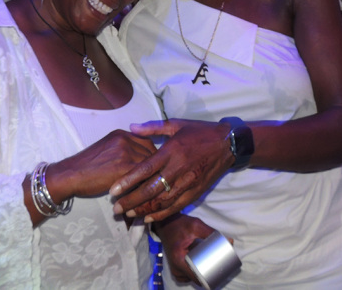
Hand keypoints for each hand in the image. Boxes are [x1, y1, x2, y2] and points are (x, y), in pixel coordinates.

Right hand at [49, 129, 155, 200]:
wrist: (70, 174)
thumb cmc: (86, 166)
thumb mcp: (107, 149)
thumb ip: (124, 150)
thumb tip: (141, 162)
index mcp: (121, 134)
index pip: (147, 142)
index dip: (153, 156)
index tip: (155, 168)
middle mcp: (125, 139)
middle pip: (152, 152)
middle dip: (156, 167)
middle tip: (157, 180)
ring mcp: (125, 151)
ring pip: (149, 164)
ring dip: (153, 177)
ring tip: (153, 189)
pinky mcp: (124, 166)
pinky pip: (142, 175)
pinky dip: (145, 185)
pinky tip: (145, 194)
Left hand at [109, 119, 234, 221]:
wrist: (228, 143)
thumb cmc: (200, 132)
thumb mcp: (176, 124)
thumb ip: (152, 128)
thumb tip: (131, 127)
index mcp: (171, 151)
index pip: (145, 169)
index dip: (128, 181)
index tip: (113, 190)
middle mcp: (178, 168)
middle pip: (150, 190)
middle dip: (131, 201)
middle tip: (116, 209)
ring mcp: (188, 182)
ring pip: (162, 201)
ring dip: (144, 210)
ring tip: (128, 214)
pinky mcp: (196, 191)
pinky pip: (176, 206)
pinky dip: (162, 214)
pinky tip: (149, 218)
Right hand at [156, 214, 220, 284]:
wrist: (166, 223)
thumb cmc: (180, 224)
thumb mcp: (196, 225)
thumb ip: (212, 233)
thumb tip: (230, 241)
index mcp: (179, 258)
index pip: (196, 277)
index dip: (208, 278)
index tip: (218, 273)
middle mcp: (175, 267)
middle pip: (194, 279)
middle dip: (206, 276)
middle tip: (217, 268)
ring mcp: (174, 269)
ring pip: (190, 279)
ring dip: (199, 275)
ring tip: (209, 267)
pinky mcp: (175, 267)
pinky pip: (186, 277)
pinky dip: (193, 274)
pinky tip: (200, 268)